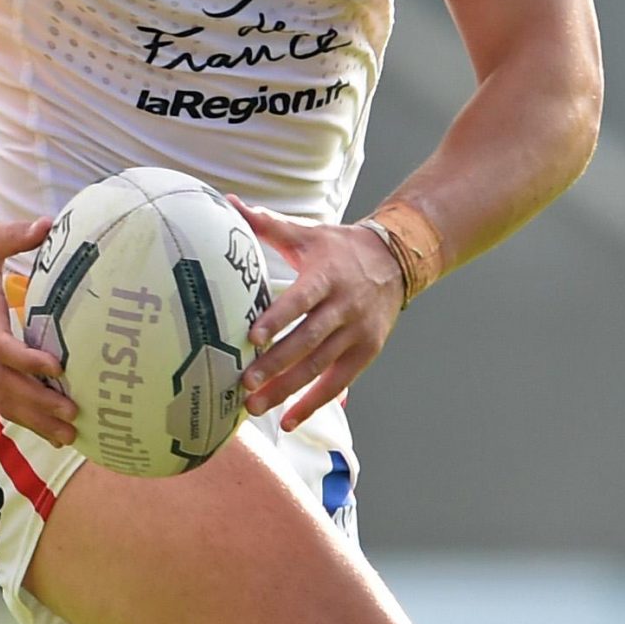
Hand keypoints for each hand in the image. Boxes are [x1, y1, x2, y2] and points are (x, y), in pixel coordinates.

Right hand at [0, 214, 77, 447]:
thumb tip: (50, 223)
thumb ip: (17, 234)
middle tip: (73, 414)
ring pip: (3, 399)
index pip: (0, 346)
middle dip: (40, 403)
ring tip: (68, 436)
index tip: (57, 367)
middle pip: (6, 385)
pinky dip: (23, 418)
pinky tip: (47, 432)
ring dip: (35, 420)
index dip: (27, 360)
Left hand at [232, 200, 405, 432]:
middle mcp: (344, 307)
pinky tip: (289, 420)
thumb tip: (229, 203)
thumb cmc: (339, 248)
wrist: (395, 260)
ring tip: (256, 406)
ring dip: (288, 389)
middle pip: (308, 340)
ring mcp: (357, 332)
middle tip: (245, 384)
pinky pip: (339, 382)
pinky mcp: (366, 352)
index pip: (300, 300)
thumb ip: (267, 225)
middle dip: (276, 364)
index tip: (252, 337)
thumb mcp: (307, 234)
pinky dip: (314, 402)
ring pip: (320, 366)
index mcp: (326, 277)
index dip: (277, 318)